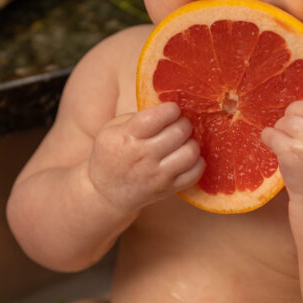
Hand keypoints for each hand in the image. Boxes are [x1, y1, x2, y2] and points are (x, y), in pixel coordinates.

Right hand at [88, 102, 204, 213]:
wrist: (105, 193)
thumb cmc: (110, 155)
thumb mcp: (111, 130)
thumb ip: (137, 117)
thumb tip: (167, 110)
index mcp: (127, 137)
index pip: (157, 117)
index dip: (170, 109)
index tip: (170, 110)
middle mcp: (143, 157)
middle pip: (178, 132)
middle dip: (183, 123)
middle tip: (178, 124)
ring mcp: (157, 175)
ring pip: (190, 152)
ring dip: (191, 142)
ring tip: (183, 141)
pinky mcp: (168, 188)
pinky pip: (195, 172)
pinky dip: (196, 162)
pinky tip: (186, 157)